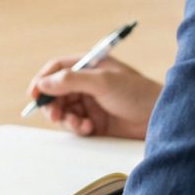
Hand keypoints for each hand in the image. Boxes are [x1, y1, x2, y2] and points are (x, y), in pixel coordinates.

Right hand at [26, 55, 162, 139]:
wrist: (160, 118)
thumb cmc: (137, 93)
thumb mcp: (103, 82)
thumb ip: (71, 80)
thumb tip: (43, 83)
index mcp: (90, 65)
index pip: (58, 68)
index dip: (43, 79)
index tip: (33, 94)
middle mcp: (88, 83)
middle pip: (56, 91)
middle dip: (52, 104)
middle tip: (55, 115)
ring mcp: (91, 102)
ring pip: (64, 110)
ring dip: (66, 118)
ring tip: (78, 124)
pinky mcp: (95, 122)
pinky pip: (75, 124)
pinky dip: (76, 127)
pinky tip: (88, 129)